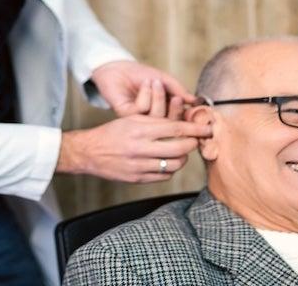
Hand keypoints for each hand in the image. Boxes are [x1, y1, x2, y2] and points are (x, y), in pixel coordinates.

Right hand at [56, 114, 211, 182]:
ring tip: (180, 152)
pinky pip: (163, 176)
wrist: (89, 152)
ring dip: (182, 158)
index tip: (207, 128)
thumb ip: (156, 121)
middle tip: (196, 140)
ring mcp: (139, 165)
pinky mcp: (137, 178)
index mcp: (140, 129)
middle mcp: (141, 148)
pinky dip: (170, 170)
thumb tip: (181, 123)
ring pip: (174, 165)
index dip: (195, 129)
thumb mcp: (132, 119)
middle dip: (192, 144)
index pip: (176, 129)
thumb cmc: (112, 132)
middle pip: (179, 148)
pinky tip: (167, 162)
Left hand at [90, 61, 195, 116]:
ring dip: (159, 98)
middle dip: (176, 111)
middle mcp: (152, 120)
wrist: (119, 68)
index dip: (186, 116)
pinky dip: (146, 94)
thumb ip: (179, 90)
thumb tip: (195, 101)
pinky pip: (142, 110)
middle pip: (170, 125)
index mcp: (163, 113)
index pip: (179, 121)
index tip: (192, 105)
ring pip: (156, 118)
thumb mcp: (165, 80)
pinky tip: (144, 85)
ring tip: (155, 82)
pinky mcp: (127, 116)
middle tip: (177, 98)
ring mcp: (140, 120)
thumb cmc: (141, 75)